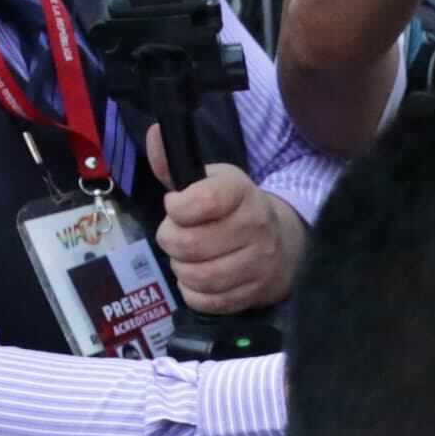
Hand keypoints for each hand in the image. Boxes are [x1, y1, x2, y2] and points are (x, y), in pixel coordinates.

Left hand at [152, 140, 305, 314]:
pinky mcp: (254, 293)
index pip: (202, 201)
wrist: (280, 242)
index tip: (175, 205)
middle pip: (191, 245)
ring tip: (186, 258)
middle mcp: (256, 227)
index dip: (176, 208)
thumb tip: (154, 133)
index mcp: (241, 192)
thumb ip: (173, 164)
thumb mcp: (208, 181)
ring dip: (181, 269)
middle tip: (174, 235)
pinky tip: (198, 278)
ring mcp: (259, 264)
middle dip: (170, 241)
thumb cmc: (232, 209)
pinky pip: (208, 302)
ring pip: (199, 277)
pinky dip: (193, 292)